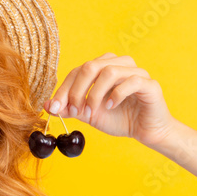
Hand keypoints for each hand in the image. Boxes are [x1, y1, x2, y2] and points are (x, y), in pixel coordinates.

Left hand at [44, 53, 176, 145]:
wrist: (146, 131)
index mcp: (103, 67)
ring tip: (91, 111)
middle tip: (74, 111)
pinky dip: (116, 94)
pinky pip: (131, 81)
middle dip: (76, 91)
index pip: (77, 71)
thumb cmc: (119, 119)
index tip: (55, 108)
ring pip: (109, 71)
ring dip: (95, 94)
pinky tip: (111, 107)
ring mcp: (136, 72)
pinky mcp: (149, 84)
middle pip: (90, 66)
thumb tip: (46, 105)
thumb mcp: (89, 114)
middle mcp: (119, 64)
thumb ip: (70, 108)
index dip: (64, 89)